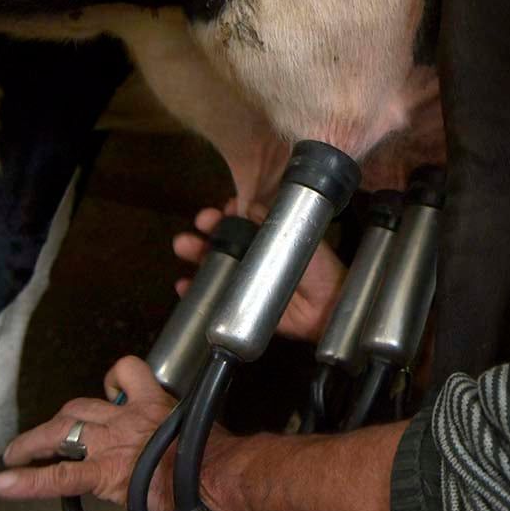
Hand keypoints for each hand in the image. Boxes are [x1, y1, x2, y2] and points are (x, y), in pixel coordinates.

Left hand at [0, 356, 233, 510]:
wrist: (215, 473)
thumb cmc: (213, 457)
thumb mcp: (197, 429)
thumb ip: (176, 430)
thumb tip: (175, 446)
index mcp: (153, 402)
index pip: (126, 374)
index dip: (111, 383)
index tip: (108, 394)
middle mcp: (126, 417)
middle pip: (79, 406)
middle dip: (56, 420)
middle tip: (41, 437)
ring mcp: (111, 443)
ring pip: (62, 430)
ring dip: (32, 443)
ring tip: (15, 455)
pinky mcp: (103, 471)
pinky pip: (60, 475)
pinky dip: (29, 480)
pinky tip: (6, 483)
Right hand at [172, 199, 347, 343]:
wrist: (327, 307)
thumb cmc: (319, 269)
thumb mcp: (300, 236)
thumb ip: (277, 220)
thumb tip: (250, 203)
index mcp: (269, 237)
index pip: (243, 220)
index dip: (228, 213)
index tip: (221, 208)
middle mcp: (254, 256)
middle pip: (223, 240)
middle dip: (207, 231)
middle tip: (198, 224)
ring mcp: (245, 280)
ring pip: (214, 264)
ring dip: (195, 255)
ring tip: (183, 246)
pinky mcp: (240, 304)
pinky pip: (214, 296)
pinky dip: (195, 290)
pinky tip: (183, 285)